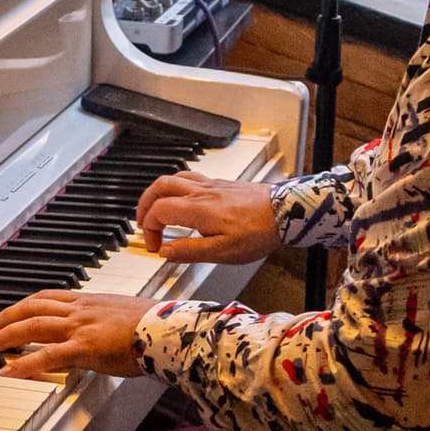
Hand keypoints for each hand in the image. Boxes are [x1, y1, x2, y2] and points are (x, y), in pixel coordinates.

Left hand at [0, 289, 152, 380]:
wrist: (169, 330)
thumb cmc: (156, 325)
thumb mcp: (122, 316)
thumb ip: (103, 323)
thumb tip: (98, 334)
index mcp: (89, 301)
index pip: (46, 297)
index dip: (23, 305)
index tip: (10, 312)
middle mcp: (80, 309)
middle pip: (30, 308)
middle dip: (4, 318)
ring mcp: (80, 327)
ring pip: (31, 326)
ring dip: (4, 336)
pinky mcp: (84, 347)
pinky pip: (46, 355)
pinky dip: (24, 363)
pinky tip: (9, 371)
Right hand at [130, 173, 277, 263]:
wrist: (286, 212)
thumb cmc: (259, 231)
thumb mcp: (222, 252)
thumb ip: (189, 251)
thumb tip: (165, 252)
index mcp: (196, 209)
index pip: (157, 212)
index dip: (149, 229)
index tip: (154, 246)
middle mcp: (200, 192)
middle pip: (159, 187)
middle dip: (144, 204)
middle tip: (143, 222)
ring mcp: (211, 185)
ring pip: (173, 178)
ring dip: (158, 193)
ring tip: (157, 209)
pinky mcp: (222, 184)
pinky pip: (190, 178)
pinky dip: (177, 188)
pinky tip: (184, 200)